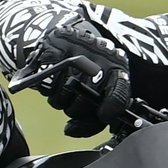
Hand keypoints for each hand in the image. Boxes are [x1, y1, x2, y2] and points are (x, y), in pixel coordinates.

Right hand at [26, 17, 133, 136]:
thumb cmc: (86, 68)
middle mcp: (98, 57)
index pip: (118, 95)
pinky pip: (49, 86)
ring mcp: (75, 52)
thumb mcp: (101, 86)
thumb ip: (95, 114)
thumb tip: (71, 130)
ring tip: (65, 88)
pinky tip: (54, 81)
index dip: (109, 111)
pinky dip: (49, 91)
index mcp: (117, 66)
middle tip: (75, 100)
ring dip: (62, 101)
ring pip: (65, 97)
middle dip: (78, 109)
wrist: (65, 36)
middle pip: (86, 101)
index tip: (102, 116)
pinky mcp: (53, 50)